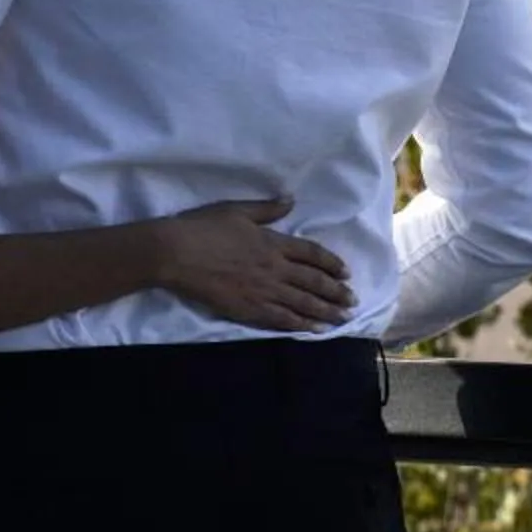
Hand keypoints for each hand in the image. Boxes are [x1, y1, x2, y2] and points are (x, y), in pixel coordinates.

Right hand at [153, 198, 354, 332]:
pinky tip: (314, 331)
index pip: (310, 253)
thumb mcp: (237, 210)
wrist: (178, 253)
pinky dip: (301, 325)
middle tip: (353, 301)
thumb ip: (267, 209)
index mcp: (272, 241)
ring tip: (343, 318)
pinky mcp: (249, 310)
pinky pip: (281, 320)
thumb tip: (291, 200)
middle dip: (335, 292)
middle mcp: (274, 268)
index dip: (330, 263)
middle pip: (312, 281)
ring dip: (325, 311)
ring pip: (302, 303)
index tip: (346, 272)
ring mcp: (263, 291)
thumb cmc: (205, 227)